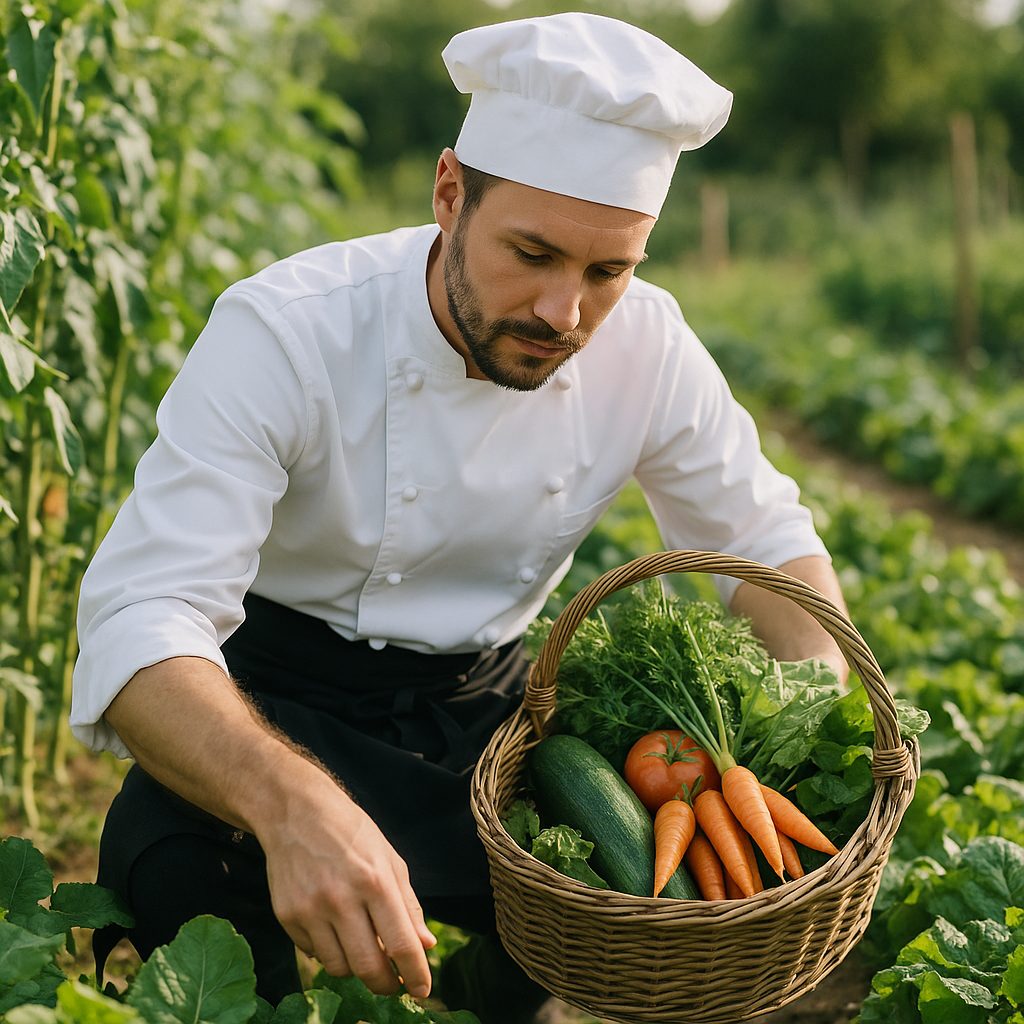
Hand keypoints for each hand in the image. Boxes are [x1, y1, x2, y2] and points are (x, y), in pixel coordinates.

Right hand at [257, 770, 436, 997]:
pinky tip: (333, 927)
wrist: (295, 811)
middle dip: (386, 984)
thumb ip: (408, 904)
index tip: (422, 989)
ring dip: (356, 968)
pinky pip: (313, 954)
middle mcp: (342, 898)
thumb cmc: (351, 832)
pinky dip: (329, 951)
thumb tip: (425, 946)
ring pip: (340, 968)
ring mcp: (310, 909)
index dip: (416, 974)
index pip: (402, 943)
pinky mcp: (286, 916)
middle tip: (393, 983)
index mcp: (375, 881)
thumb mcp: (389, 858)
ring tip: (361, 946)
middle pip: (369, 967)